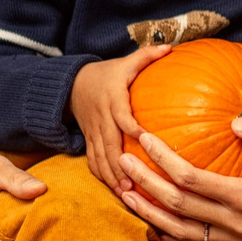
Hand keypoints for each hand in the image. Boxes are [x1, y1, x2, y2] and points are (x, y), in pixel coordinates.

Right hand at [69, 45, 169, 191]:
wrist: (71, 84)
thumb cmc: (107, 74)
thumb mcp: (125, 62)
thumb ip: (146, 55)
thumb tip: (170, 47)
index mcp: (112, 99)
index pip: (122, 115)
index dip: (132, 128)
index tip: (146, 140)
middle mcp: (101, 117)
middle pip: (109, 144)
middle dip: (120, 165)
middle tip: (134, 183)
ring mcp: (93, 131)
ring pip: (99, 157)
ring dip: (111, 176)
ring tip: (125, 193)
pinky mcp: (88, 140)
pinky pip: (92, 160)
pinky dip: (102, 176)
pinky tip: (115, 191)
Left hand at [117, 110, 241, 240]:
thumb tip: (237, 120)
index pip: (191, 178)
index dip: (163, 159)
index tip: (144, 138)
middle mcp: (236, 224)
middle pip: (176, 205)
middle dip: (143, 183)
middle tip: (121, 160)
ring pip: (176, 231)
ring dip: (147, 212)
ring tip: (125, 191)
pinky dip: (165, 233)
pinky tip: (150, 218)